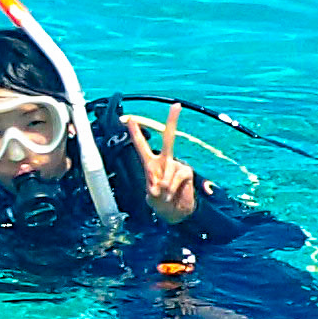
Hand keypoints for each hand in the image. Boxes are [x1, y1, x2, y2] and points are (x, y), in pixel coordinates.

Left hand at [127, 101, 200, 220]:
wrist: (176, 213)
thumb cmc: (160, 203)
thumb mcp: (151, 198)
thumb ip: (154, 189)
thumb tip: (162, 184)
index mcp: (150, 164)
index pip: (142, 146)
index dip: (135, 133)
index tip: (131, 118)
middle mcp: (164, 161)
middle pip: (168, 138)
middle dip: (172, 122)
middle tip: (176, 105)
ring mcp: (176, 165)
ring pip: (170, 168)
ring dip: (165, 187)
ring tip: (165, 196)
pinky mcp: (186, 172)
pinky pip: (178, 176)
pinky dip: (173, 188)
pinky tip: (172, 194)